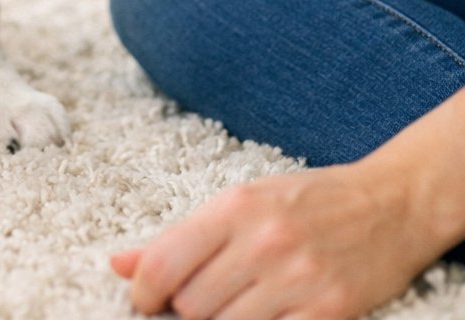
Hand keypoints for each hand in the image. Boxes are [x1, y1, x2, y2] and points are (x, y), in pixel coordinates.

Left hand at [110, 162, 428, 318]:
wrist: (390, 203)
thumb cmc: (308, 201)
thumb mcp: (240, 201)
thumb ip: (179, 237)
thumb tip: (118, 264)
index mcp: (236, 206)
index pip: (165, 263)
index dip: (143, 294)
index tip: (145, 302)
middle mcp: (264, 240)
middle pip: (192, 305)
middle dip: (187, 309)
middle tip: (203, 300)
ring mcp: (298, 278)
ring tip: (236, 305)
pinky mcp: (330, 310)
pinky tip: (266, 315)